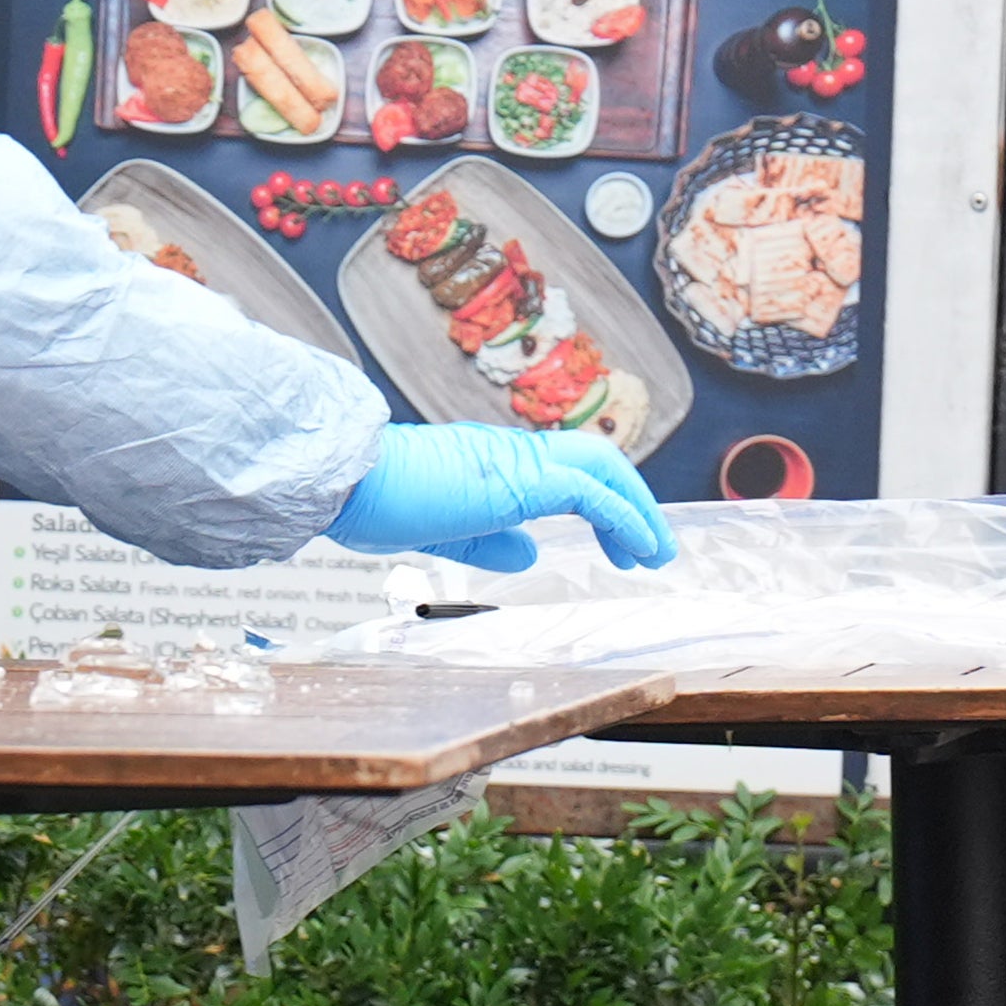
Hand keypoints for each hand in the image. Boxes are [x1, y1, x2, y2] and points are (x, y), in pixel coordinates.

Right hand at [329, 422, 677, 574]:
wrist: (348, 482)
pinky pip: (590, 493)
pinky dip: (623, 517)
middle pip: (596, 460)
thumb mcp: (444, 531)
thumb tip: (531, 551)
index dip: (602, 504)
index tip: (619, 546)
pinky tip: (637, 549)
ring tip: (656, 553)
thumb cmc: (377, 503)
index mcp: (493, 464)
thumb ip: (489, 540)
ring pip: (602, 466)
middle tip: (653, 550)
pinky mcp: (521, 479)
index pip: (565, 472)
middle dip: (634, 502)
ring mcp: (518, 460)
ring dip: (638, 508)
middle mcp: (512, 453)